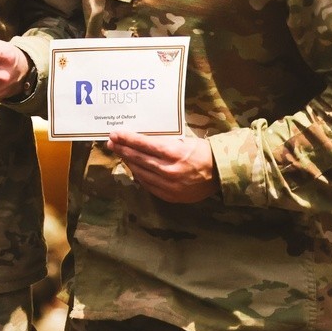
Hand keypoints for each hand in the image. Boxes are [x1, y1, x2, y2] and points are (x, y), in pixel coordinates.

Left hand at [103, 129, 218, 202]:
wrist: (219, 174)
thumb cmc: (201, 152)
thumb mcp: (183, 141)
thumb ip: (162, 141)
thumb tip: (139, 139)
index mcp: (173, 153)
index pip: (143, 145)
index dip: (127, 139)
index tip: (115, 134)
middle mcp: (169, 170)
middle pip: (139, 158)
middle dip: (123, 149)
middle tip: (112, 143)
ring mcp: (169, 185)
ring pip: (141, 172)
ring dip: (129, 162)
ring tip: (120, 153)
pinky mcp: (170, 196)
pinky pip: (148, 185)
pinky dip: (139, 175)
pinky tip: (133, 168)